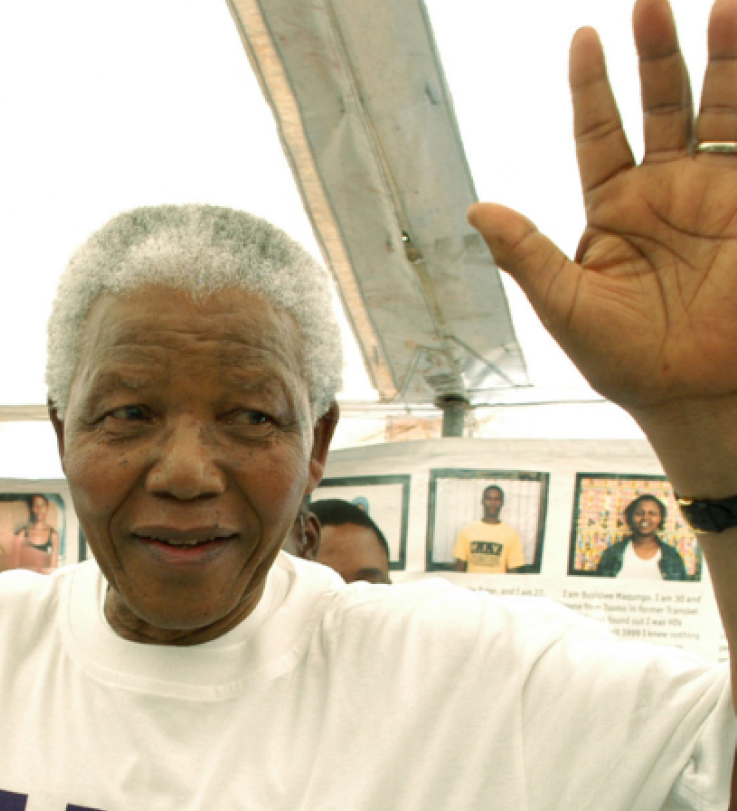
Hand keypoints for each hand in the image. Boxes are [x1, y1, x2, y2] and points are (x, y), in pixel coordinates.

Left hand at [470, 0, 736, 483]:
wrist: (696, 394)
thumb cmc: (625, 361)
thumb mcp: (566, 307)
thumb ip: (527, 254)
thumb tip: (475, 207)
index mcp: (614, 210)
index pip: (598, 131)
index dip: (591, 86)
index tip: (583, 36)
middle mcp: (666, 191)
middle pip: (662, 103)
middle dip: (658, 52)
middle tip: (652, 0)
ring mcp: (716, 192)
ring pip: (720, 108)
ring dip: (723, 58)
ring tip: (721, 6)